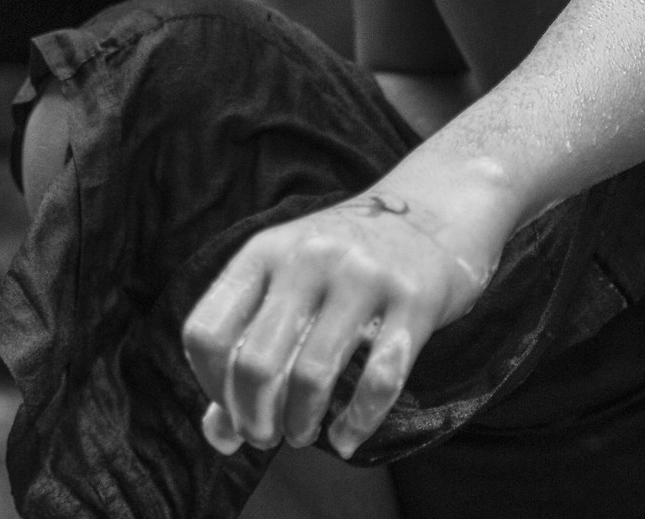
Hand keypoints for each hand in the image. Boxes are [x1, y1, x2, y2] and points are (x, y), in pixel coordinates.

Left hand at [180, 188, 491, 459]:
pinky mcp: (413, 302)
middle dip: (254, 418)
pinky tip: (346, 438)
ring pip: (313, 375)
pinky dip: (357, 422)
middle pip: (257, 363)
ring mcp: (362, 278)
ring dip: (300, 423)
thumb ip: (248, 349)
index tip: (229, 407)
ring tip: (302, 434)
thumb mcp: (288, 280)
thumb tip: (218, 436)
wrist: (437, 206)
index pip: (207, 331)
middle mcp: (308, 259)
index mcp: (265, 251)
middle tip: (265, 436)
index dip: (210, 384)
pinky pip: (379, 379)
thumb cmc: (347, 258)